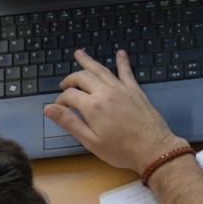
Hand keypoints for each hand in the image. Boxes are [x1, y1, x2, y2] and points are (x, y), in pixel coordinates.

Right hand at [44, 49, 184, 173]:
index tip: (58, 107)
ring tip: (79, 53)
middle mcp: (105, 92)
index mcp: (92, 106)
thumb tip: (49, 109)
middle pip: (82, 77)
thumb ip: (69, 123)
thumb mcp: (91, 141)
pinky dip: (122, 61)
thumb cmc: (122, 150)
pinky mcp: (135, 91)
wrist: (154, 149)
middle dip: (70, 79)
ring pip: (101, 70)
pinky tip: (121, 53)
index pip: (69, 95)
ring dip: (88, 61)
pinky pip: (127, 72)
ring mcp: (121, 89)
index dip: (60, 100)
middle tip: (64, 84)